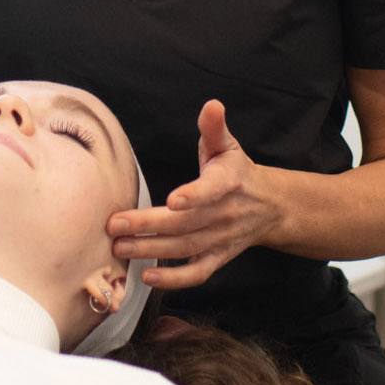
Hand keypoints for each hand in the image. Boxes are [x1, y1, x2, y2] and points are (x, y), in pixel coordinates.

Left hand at [106, 101, 278, 290]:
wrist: (269, 207)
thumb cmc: (238, 172)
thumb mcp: (228, 146)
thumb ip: (214, 128)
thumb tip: (212, 105)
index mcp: (227, 183)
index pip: (212, 190)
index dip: (194, 196)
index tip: (174, 200)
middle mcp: (223, 215)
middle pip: (184, 224)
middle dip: (147, 226)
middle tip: (114, 226)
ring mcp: (220, 240)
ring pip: (184, 249)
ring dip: (150, 251)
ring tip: (119, 248)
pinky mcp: (217, 258)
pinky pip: (196, 273)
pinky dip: (174, 280)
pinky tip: (147, 277)